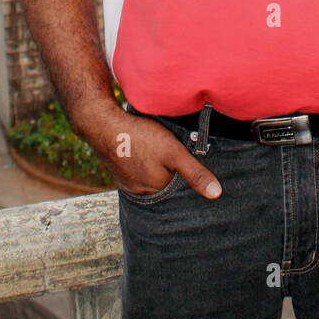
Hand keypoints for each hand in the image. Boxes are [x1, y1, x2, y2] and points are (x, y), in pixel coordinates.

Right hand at [78, 98, 221, 199]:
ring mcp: (128, 182)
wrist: (102, 123)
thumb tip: (217, 194)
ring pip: (152, 177)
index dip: (188, 176)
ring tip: (160, 151)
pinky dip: (145, 163)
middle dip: (173, 172)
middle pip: (166, 184)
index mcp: (155, 190)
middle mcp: (141, 191)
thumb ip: (195, 172)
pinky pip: (139, 171)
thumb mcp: (174, 152)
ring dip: (158, 167)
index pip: (180, 189)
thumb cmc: (140, 136)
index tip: (192, 162)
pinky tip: (146, 151)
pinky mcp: (120, 170)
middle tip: (175, 154)